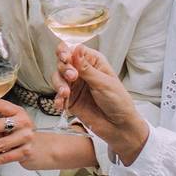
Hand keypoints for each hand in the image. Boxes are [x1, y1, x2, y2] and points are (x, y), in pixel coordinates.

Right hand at [52, 44, 147, 162]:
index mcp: (93, 62)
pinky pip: (58, 96)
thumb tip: (76, 49)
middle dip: (64, 69)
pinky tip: (60, 104)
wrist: (119, 126)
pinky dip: (57, 99)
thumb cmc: (118, 101)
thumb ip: (86, 68)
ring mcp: (75, 86)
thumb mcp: (103, 82)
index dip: (66, 52)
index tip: (65, 59)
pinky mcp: (70, 100)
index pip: (74, 51)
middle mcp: (82, 72)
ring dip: (59, 85)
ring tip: (65, 93)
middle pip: (63, 63)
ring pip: (58, 78)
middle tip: (71, 77)